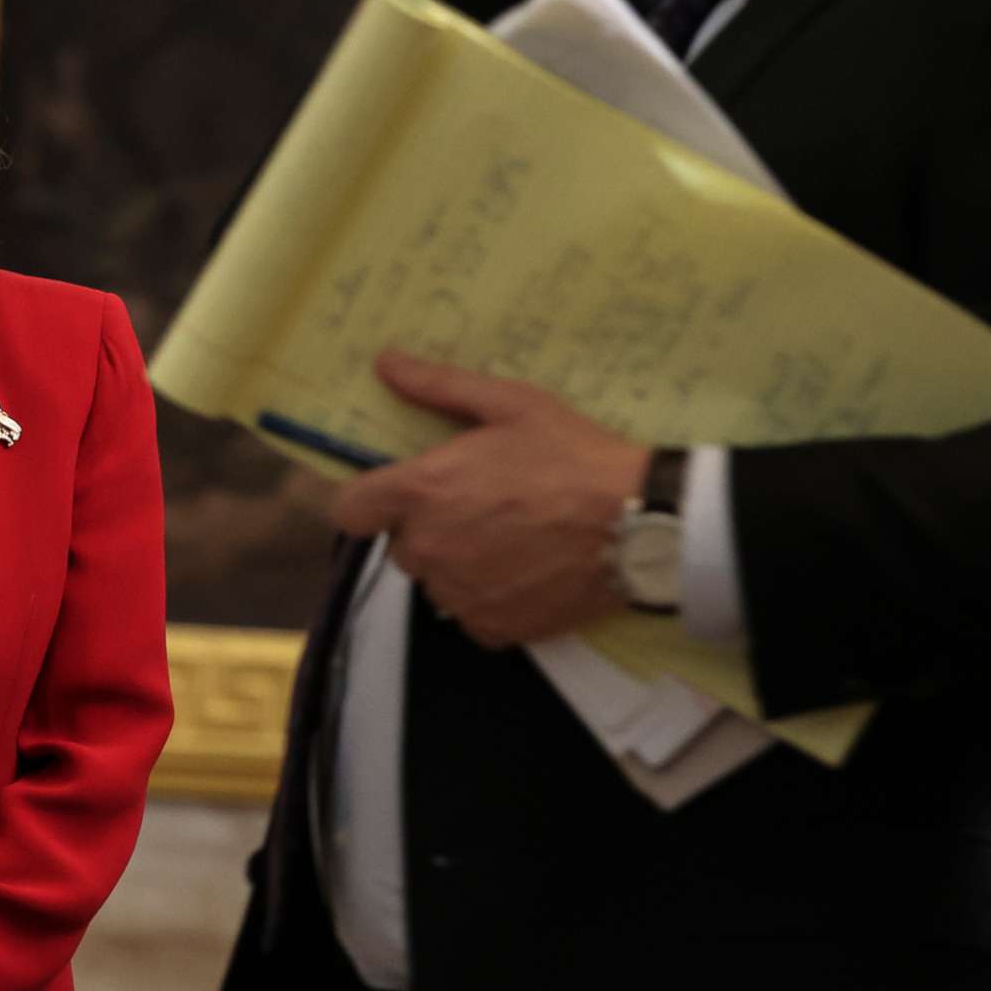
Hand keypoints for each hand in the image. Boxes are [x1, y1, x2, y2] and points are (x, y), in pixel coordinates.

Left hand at [332, 352, 648, 651]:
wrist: (640, 523)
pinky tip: (526, 571)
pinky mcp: (491, 628)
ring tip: (511, 538)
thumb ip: (439, 386)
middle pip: (400, 544)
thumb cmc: (573, 455)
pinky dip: (489, 596)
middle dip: (428, 527)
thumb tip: (385, 363)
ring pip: (435, 580)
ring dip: (458, 563)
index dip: (369, 500)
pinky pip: (470, 612)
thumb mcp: (510, 404)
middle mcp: (428, 549)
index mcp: (422, 492)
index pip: (349, 510)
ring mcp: (458, 594)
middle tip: (481, 506)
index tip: (399, 493)